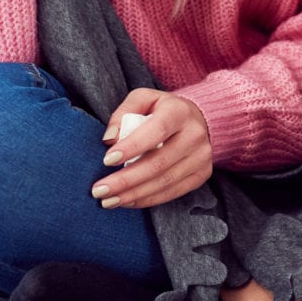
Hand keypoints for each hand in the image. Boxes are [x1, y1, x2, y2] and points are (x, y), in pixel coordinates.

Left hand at [94, 89, 213, 209]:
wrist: (199, 119)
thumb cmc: (163, 110)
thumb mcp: (143, 99)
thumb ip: (123, 114)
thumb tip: (109, 140)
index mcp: (179, 112)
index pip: (156, 131)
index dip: (131, 147)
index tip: (107, 161)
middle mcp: (194, 135)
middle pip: (158, 163)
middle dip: (125, 180)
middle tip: (99, 190)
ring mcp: (201, 157)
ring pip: (164, 182)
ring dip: (133, 194)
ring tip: (109, 200)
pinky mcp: (201, 175)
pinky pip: (172, 192)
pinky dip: (147, 199)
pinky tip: (127, 201)